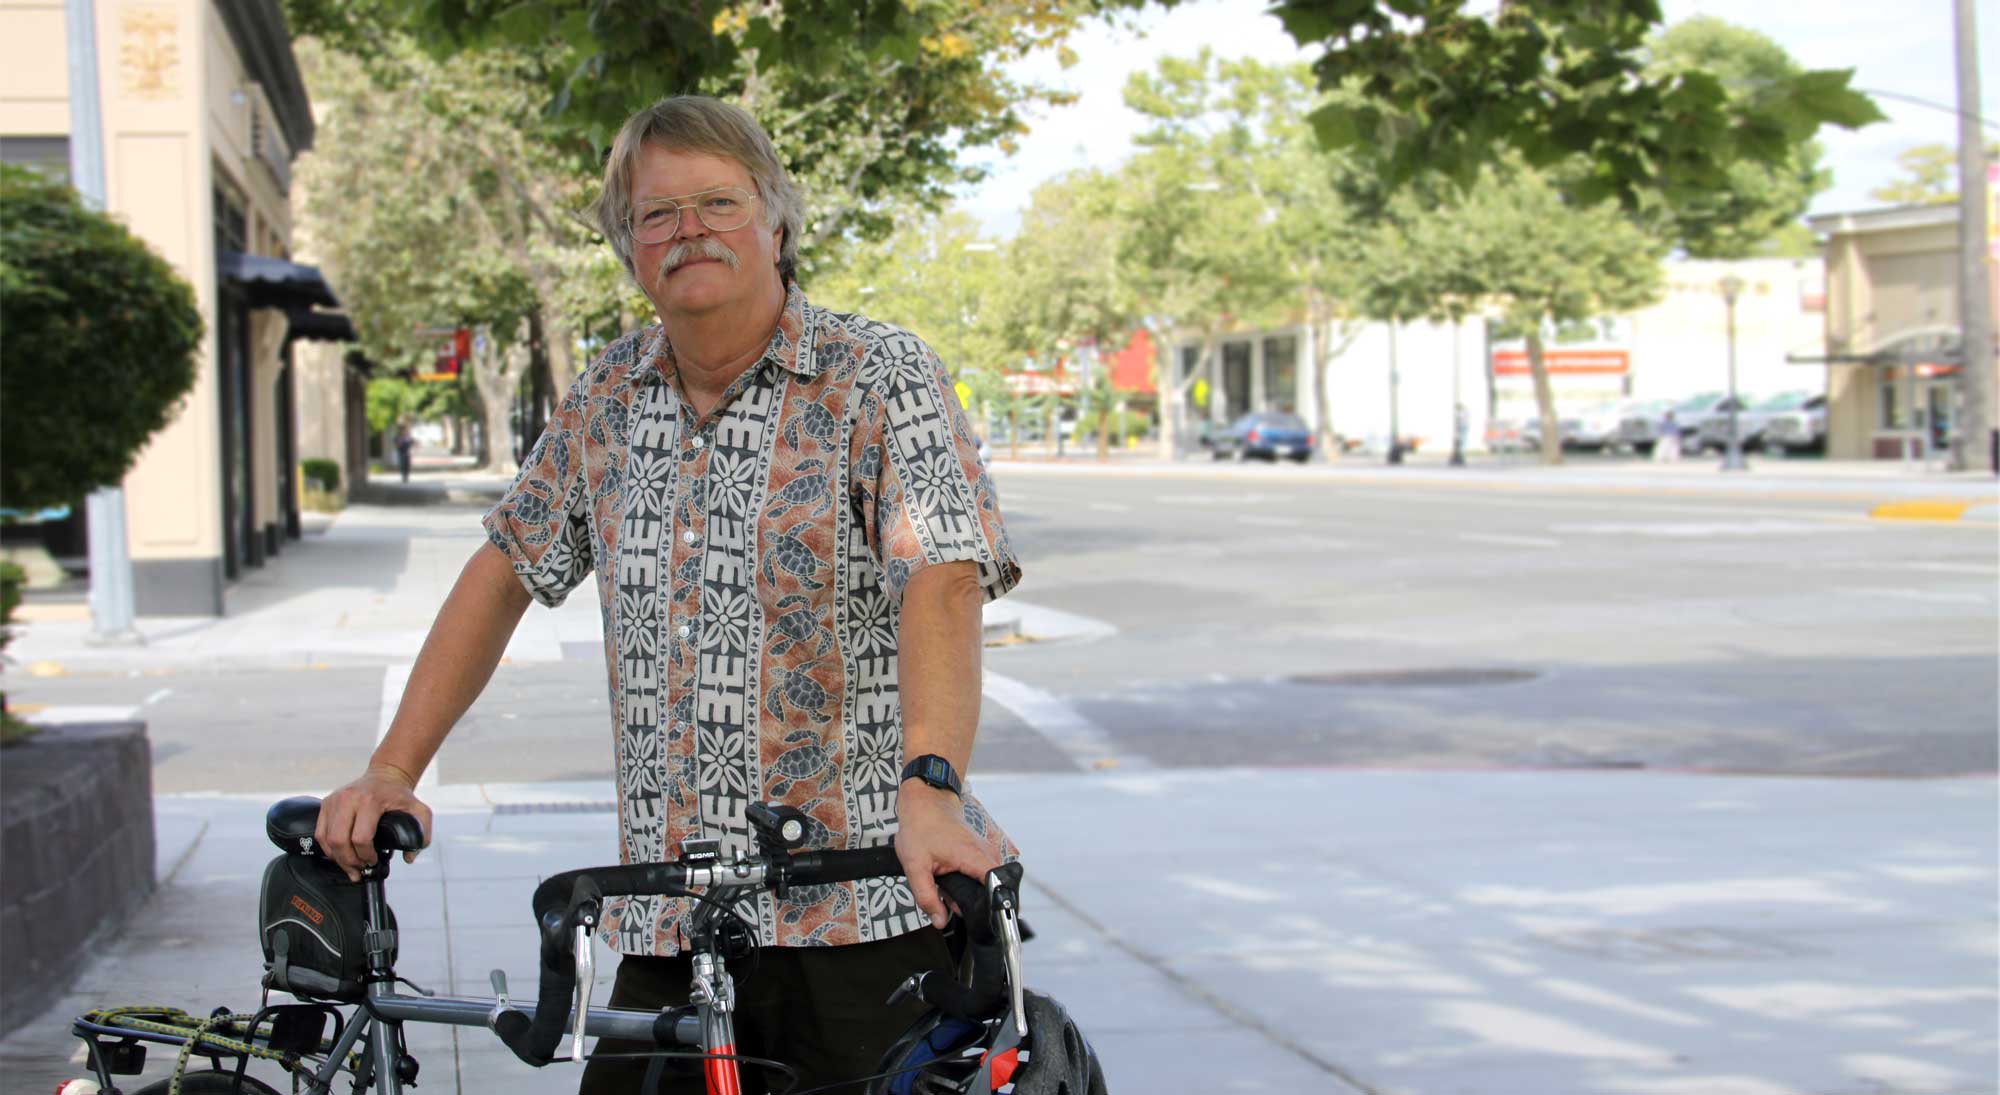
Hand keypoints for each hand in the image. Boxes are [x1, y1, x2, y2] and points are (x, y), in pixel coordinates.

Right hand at [315, 764, 431, 881]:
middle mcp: (349, 798)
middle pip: (339, 840)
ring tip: (351, 865)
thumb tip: (409, 857)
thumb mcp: (420, 811)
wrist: (386, 776)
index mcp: (370, 800)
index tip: (374, 861)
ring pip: (326, 839)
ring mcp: (335, 800)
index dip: (366, 855)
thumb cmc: (400, 796)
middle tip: (361, 868)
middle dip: (350, 861)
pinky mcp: (326, 803)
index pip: (361, 837)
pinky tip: (340, 855)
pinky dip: (328, 849)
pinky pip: (320, 833)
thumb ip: (422, 835)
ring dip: (338, 858)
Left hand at [893, 783, 999, 929]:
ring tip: (947, 891)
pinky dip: (968, 883)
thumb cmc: (920, 827)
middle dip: (975, 904)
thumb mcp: (915, 866)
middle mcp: (987, 854)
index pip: (998, 887)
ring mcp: (986, 852)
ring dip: (970, 893)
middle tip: (952, 905)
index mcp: (974, 858)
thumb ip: (927, 897)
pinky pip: (981, 875)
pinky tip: (950, 881)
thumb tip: (940, 922)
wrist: (926, 800)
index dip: (994, 908)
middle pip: (993, 889)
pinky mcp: (981, 853)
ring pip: (985, 883)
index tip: (983, 921)